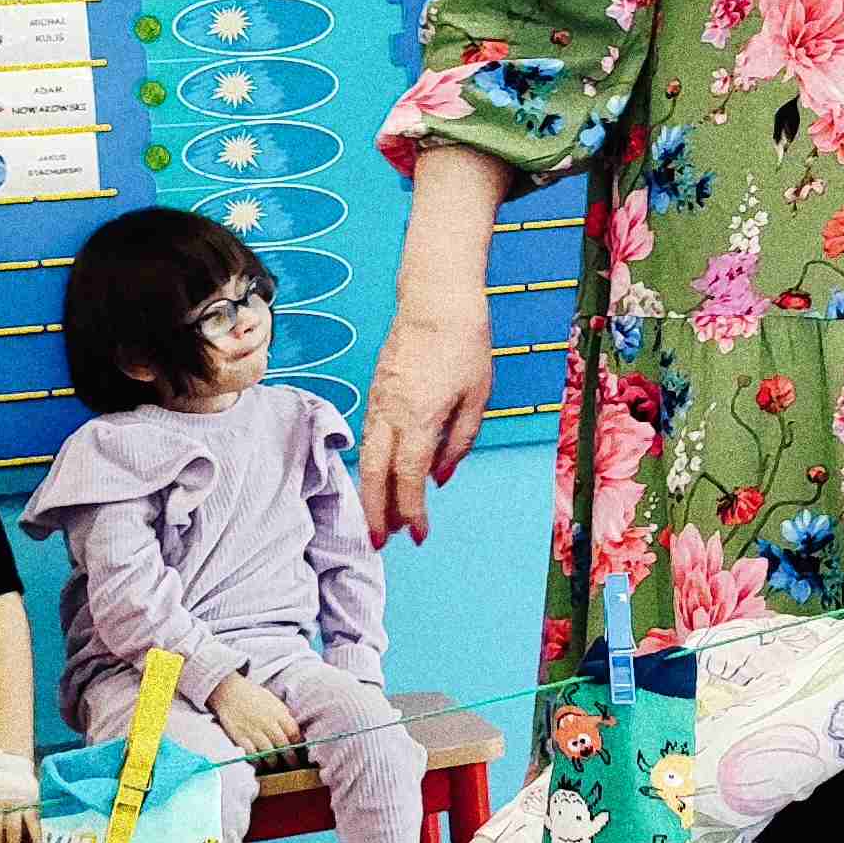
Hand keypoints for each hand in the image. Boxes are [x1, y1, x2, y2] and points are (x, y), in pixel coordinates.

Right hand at [210, 670, 301, 760]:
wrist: (229, 692)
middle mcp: (268, 723)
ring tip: (275, 765)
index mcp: (278, 713)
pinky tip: (260, 764)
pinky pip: (252, 754)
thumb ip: (283, 716)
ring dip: (273, 762)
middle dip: (290, 758)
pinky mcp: (240, 737)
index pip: (293, 733)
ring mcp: (254, 731)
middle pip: (283, 745)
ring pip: (269, 753)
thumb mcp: (273, 701)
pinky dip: (257, 761)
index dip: (298, 745)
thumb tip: (294, 731)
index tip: (299, 751)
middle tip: (292, 765)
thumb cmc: (253, 696)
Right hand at [361, 288, 493, 545]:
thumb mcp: (477, 397)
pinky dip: (372, 465)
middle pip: (374, 475)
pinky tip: (382, 478)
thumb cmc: (464, 344)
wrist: (436, 299)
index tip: (420, 535)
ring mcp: (378, 400)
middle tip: (380, 543)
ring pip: (366, 457)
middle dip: (376, 513)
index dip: (412, 512)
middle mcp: (390, 413)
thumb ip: (460, 442)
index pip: (408, 479)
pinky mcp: (375, 390)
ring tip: (380, 519)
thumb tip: (441, 477)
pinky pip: (368, 437)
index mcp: (419, 418)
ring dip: (371, 492)